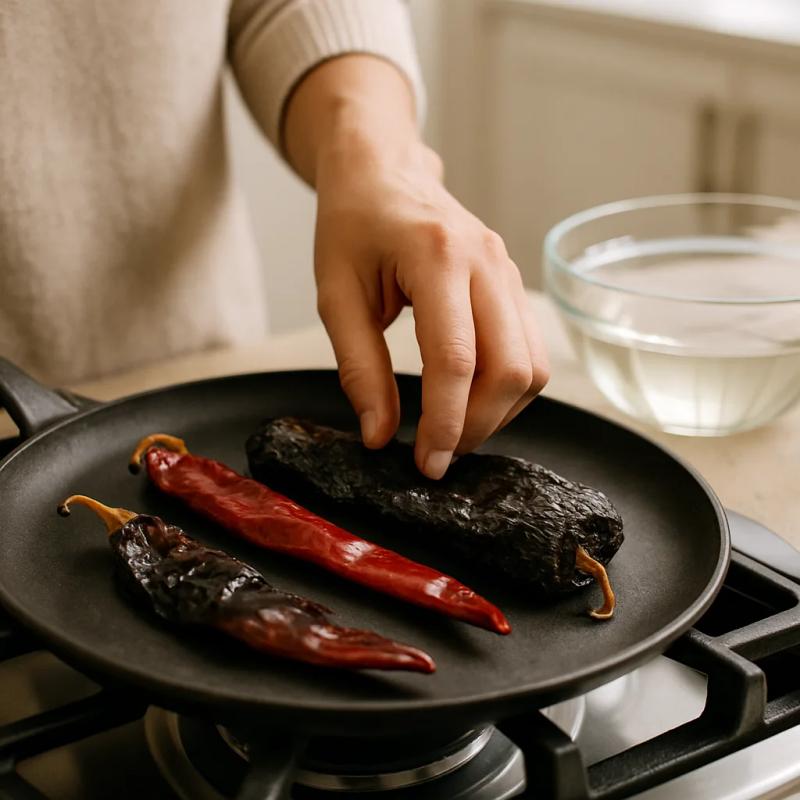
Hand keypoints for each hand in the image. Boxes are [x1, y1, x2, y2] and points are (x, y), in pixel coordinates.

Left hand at [313, 139, 548, 478]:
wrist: (383, 172)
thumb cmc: (352, 226)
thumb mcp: (336, 296)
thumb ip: (358, 368)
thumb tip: (381, 435)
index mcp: (437, 257)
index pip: (456, 360)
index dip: (445, 423)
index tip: (426, 463)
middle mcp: (487, 262)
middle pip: (511, 369)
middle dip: (477, 426)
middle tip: (438, 453)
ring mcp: (508, 271)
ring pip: (533, 366)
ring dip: (498, 412)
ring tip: (453, 428)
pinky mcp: (513, 284)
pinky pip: (531, 351)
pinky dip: (507, 388)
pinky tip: (471, 398)